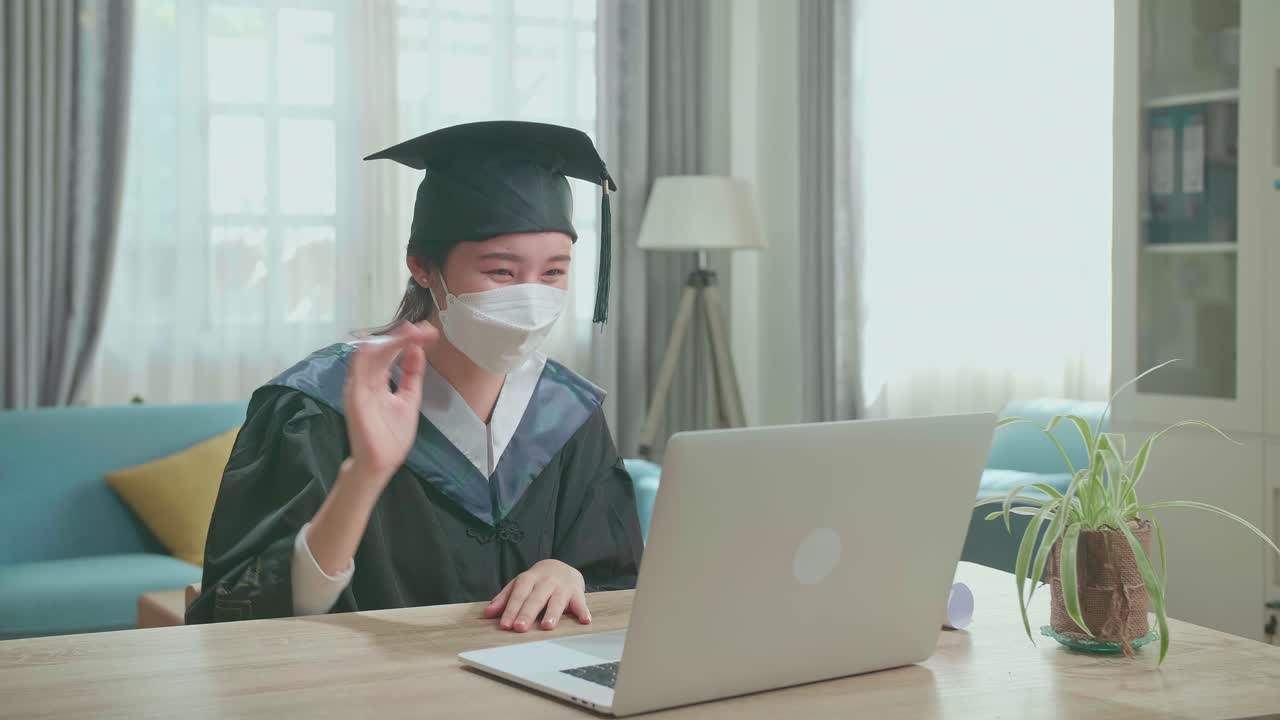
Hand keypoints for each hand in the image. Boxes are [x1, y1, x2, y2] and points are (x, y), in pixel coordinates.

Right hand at [343, 322, 438, 485]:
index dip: (407, 340)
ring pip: (369, 354)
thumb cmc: (391, 435)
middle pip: (381, 350)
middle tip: (422, 328)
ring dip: (390, 340)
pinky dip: (367, 354)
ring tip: (410, 331)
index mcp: (377, 381)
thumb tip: (417, 349)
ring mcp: (358, 387)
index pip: (390, 353)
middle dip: (402, 336)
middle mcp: (366, 380)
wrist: (380, 463)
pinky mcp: (354, 398)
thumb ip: (411, 375)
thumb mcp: (408, 399)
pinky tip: (380, 343)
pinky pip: (357, 370)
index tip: (427, 332)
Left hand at [484, 560, 589, 631]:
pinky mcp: (577, 592)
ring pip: (557, 601)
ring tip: (547, 627)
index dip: (511, 610)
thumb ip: (504, 599)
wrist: (561, 567)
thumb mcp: (519, 585)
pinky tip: (584, 620)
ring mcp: (562, 586)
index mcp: (528, 579)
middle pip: (535, 598)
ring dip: (552, 614)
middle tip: (520, 628)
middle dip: (527, 613)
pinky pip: (581, 602)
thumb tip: (488, 613)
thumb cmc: (536, 581)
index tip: (505, 625)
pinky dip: (583, 611)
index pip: (518, 595)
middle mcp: (546, 581)